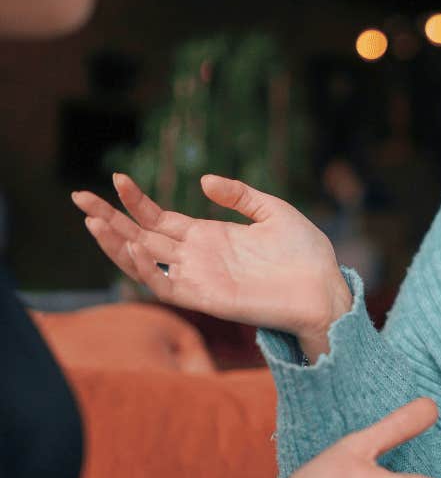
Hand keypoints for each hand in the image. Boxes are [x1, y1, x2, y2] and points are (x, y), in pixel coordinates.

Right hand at [71, 173, 352, 349]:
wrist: (325, 288)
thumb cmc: (306, 253)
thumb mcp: (273, 211)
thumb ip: (239, 195)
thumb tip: (203, 180)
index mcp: (209, 236)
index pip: (159, 218)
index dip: (136, 200)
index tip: (116, 177)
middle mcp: (197, 257)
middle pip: (142, 236)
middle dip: (109, 218)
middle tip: (78, 196)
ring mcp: (200, 279)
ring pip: (145, 263)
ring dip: (118, 244)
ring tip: (93, 220)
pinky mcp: (208, 300)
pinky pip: (168, 287)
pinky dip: (149, 270)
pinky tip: (137, 247)